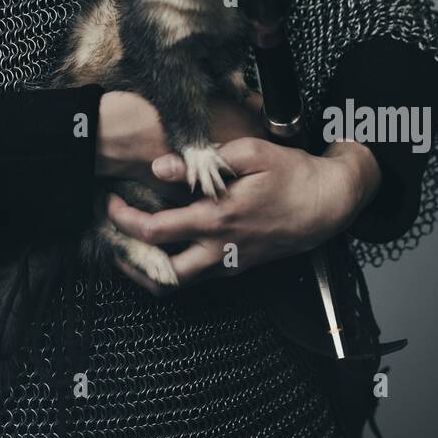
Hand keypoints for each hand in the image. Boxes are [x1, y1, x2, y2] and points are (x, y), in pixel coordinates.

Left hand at [105, 93, 381, 294]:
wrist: (328, 204)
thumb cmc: (292, 174)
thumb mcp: (251, 153)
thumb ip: (205, 160)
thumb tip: (159, 167)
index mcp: (217, 219)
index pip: (154, 230)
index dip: (123, 218)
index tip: (109, 201)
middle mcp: (219, 249)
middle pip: (159, 271)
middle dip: (126, 254)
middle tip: (109, 233)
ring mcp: (229, 263)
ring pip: (177, 284)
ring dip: (146, 269)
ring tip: (125, 247)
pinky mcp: (237, 266)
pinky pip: (196, 278)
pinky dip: (170, 269)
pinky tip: (160, 250)